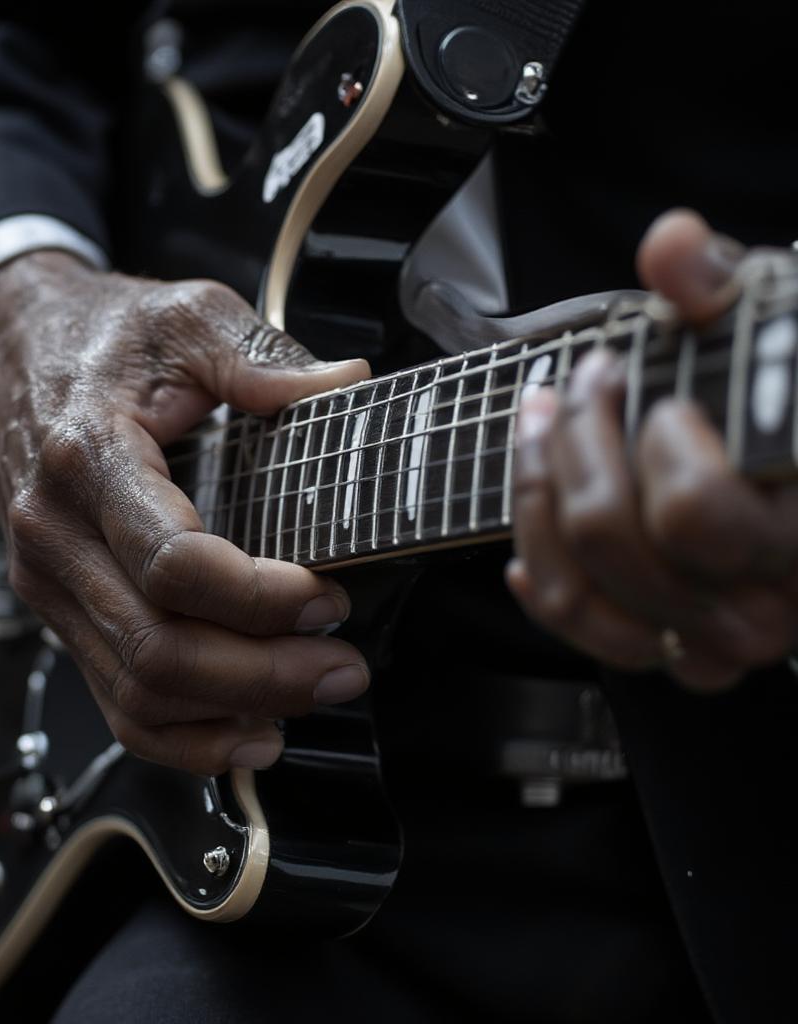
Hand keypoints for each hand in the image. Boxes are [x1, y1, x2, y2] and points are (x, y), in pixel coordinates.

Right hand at [0, 251, 371, 772]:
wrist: (14, 348)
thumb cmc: (104, 337)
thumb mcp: (185, 316)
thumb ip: (261, 355)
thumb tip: (348, 385)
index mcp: (88, 458)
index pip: (172, 564)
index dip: (258, 597)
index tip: (327, 596)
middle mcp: (56, 536)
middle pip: (158, 648)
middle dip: (264, 673)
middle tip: (342, 666)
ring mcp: (50, 584)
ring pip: (138, 690)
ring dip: (233, 711)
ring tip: (313, 694)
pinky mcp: (61, 609)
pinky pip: (114, 699)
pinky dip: (183, 735)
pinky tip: (247, 732)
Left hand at [507, 210, 797, 690]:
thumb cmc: (794, 394)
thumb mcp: (776, 329)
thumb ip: (723, 289)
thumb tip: (669, 244)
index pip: (692, 512)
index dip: (658, 445)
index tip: (661, 396)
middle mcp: (762, 602)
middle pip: (613, 540)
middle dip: (577, 446)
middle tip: (584, 386)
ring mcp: (713, 638)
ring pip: (579, 590)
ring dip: (538, 496)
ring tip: (543, 425)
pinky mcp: (675, 651)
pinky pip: (579, 628)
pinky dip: (542, 574)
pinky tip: (528, 539)